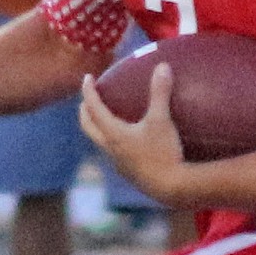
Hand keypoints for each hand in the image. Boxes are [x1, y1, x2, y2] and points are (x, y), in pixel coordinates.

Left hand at [79, 62, 185, 204]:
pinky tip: (127, 139)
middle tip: (87, 99)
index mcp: (112, 133)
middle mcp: (109, 148)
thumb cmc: (163, 152)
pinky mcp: (128, 172)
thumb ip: (160, 93)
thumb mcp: (162, 120)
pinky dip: (112, 140)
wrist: (170, 188)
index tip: (87, 78)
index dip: (88, 91)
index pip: (93, 108)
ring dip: (97, 128)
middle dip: (85, 111)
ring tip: (104, 118)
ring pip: (99, 141)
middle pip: (88, 127)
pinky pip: (113, 152)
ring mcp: (117, 162)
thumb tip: (162, 66)